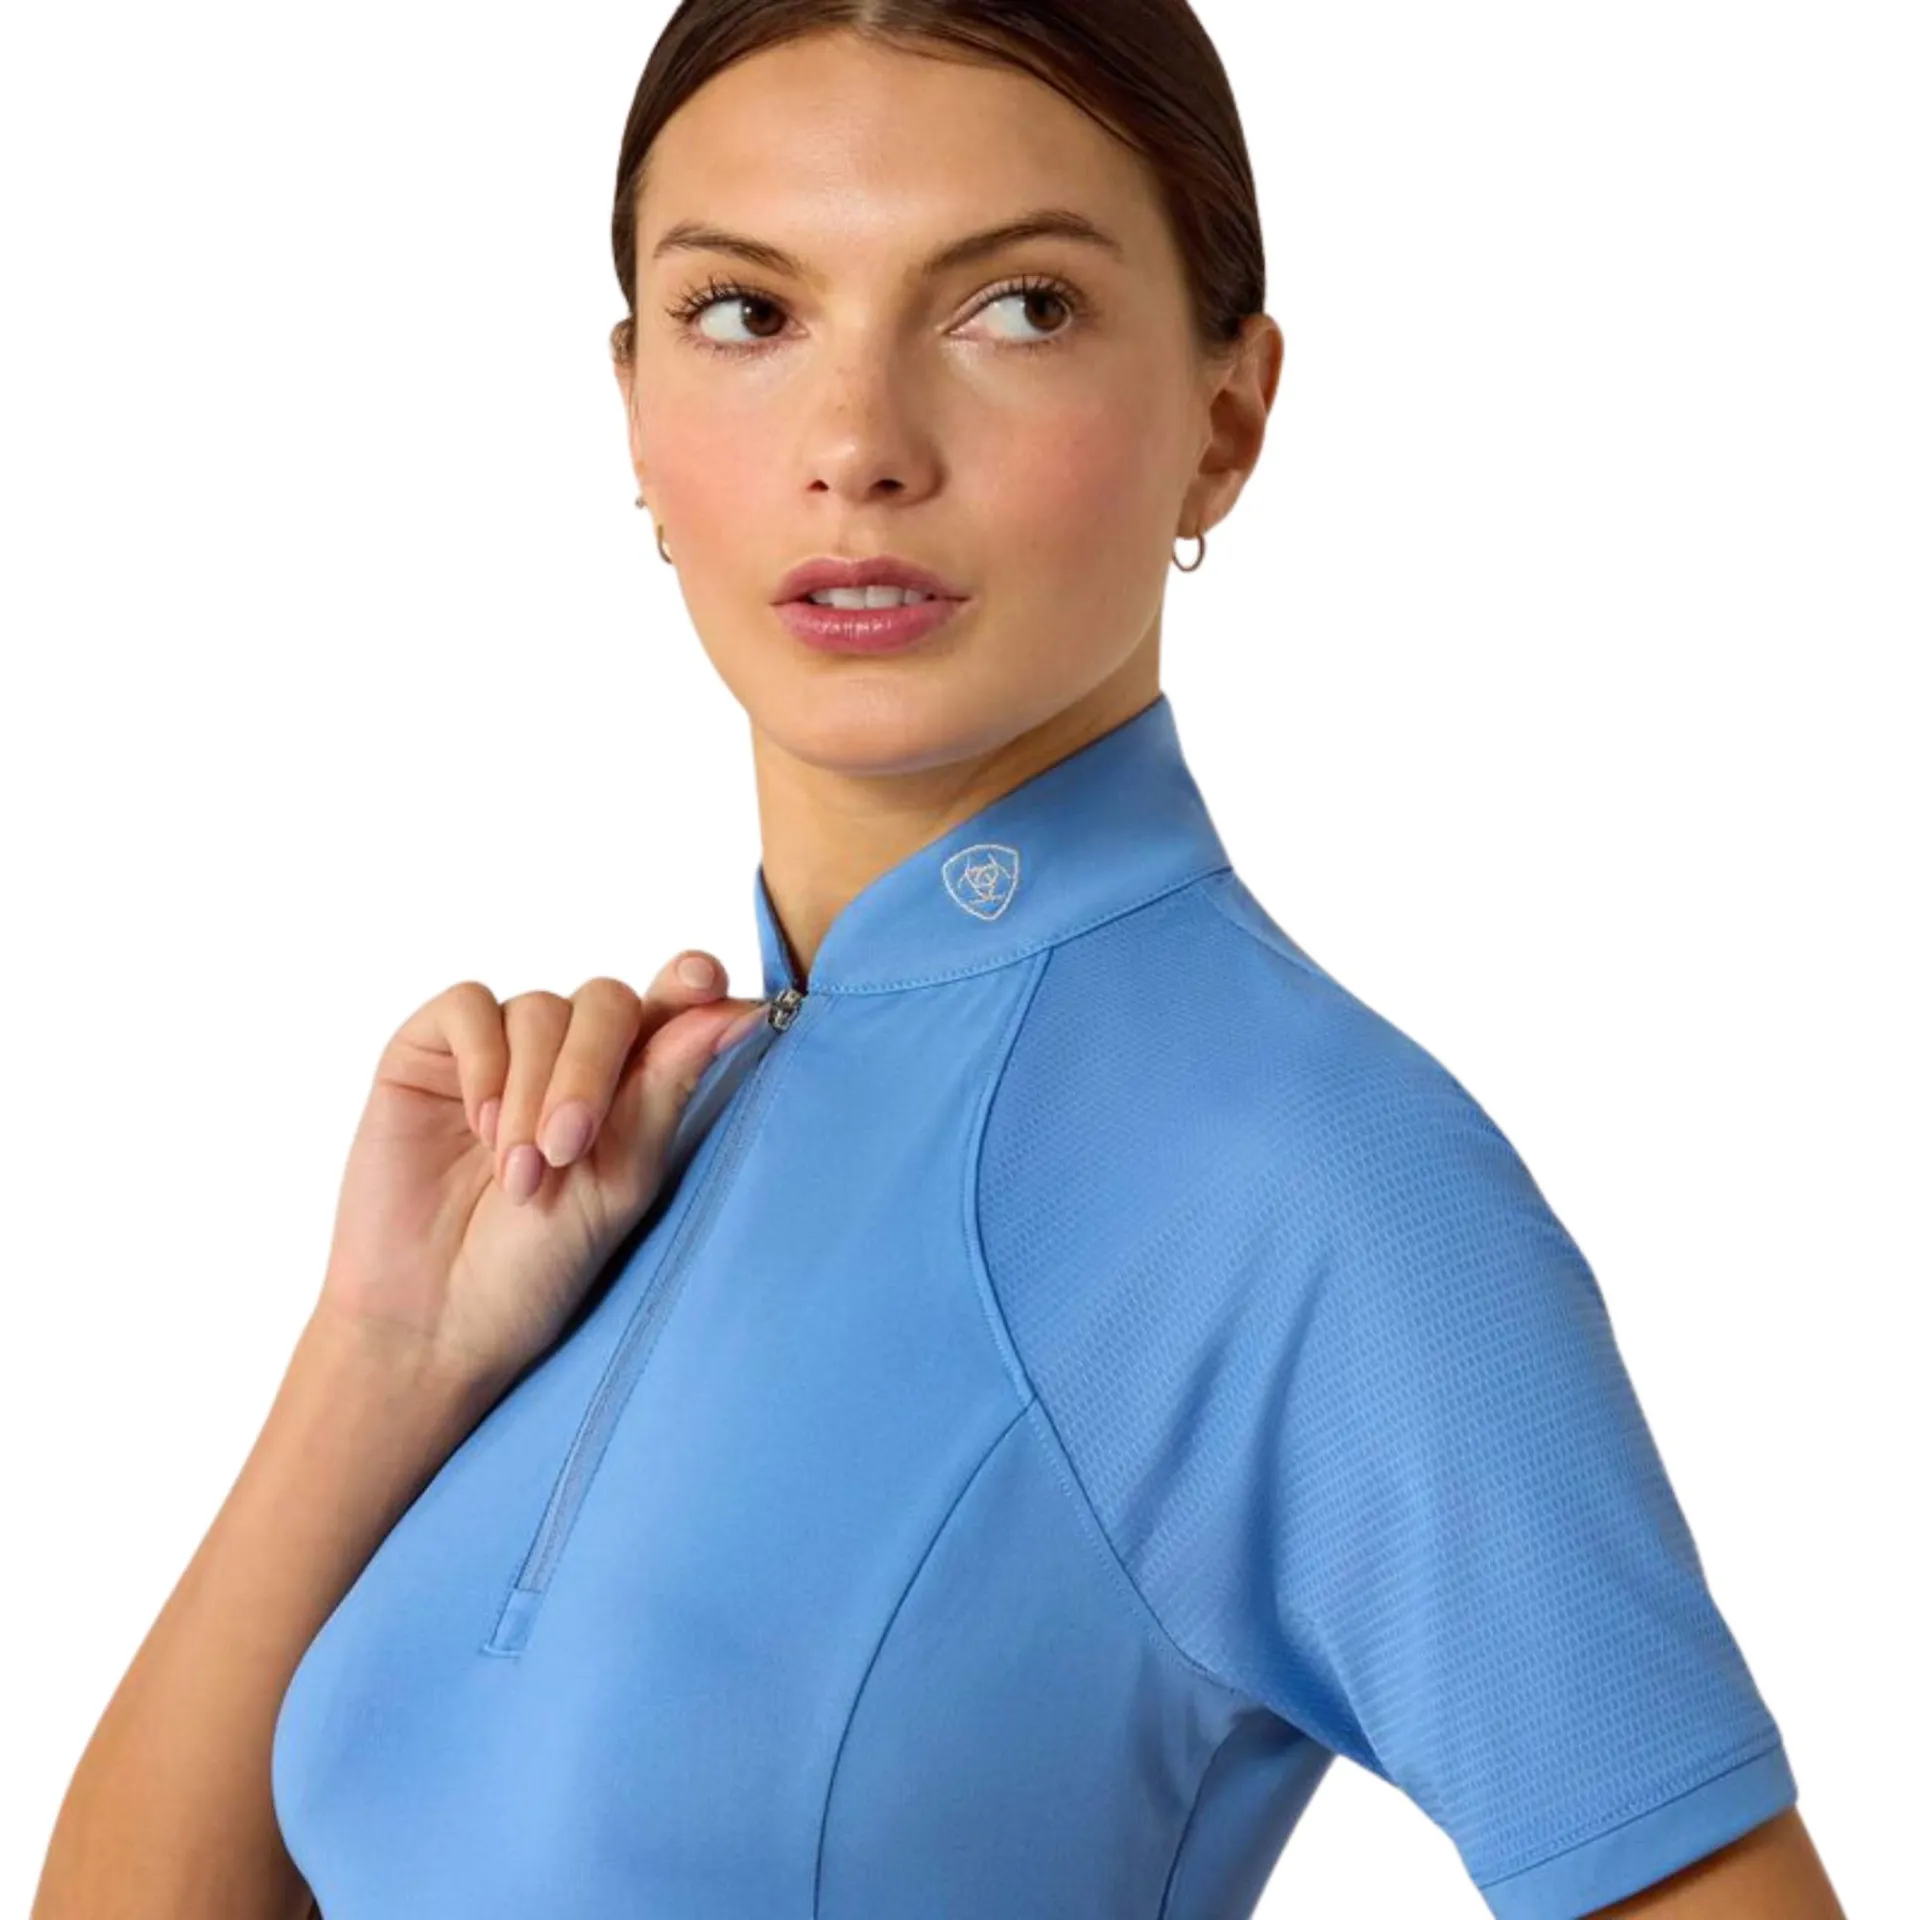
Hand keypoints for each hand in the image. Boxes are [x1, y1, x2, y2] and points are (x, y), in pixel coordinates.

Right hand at [314, 954, 766, 1395]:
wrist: (433, 1319)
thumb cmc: (535, 1265)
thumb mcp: (620, 1180)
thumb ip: (669, 1087)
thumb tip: (741, 1008)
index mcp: (630, 1084)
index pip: (674, 1006)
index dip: (693, 981)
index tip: (705, 982)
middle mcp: (568, 1056)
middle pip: (606, 1001)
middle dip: (592, 1069)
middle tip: (568, 1148)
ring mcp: (499, 1050)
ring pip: (540, 1008)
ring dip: (532, 1091)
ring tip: (518, 1176)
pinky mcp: (429, 1051)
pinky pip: (470, 1007)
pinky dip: (483, 1060)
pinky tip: (478, 1125)